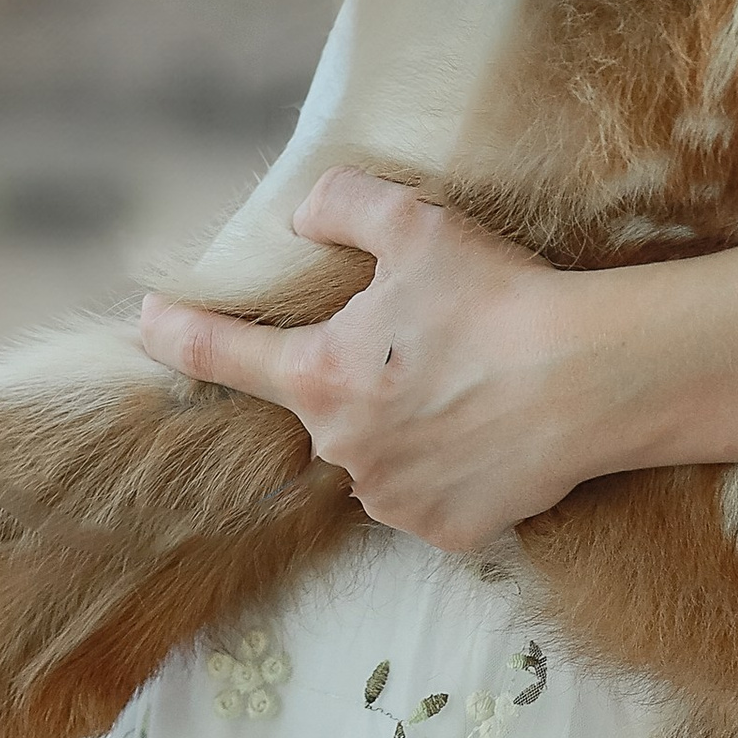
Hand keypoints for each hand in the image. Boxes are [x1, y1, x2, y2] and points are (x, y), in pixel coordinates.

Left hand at [137, 172, 597, 550]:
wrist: (589, 378)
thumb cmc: (498, 297)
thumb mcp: (413, 222)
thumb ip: (341, 205)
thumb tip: (301, 216)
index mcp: (318, 376)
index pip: (222, 354)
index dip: (177, 334)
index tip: (147, 323)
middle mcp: (341, 450)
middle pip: (324, 403)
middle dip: (356, 374)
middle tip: (427, 341)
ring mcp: (391, 499)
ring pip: (373, 454)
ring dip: (399, 425)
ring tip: (465, 387)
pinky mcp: (444, 532)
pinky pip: (425, 496)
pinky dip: (444, 467)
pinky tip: (485, 432)